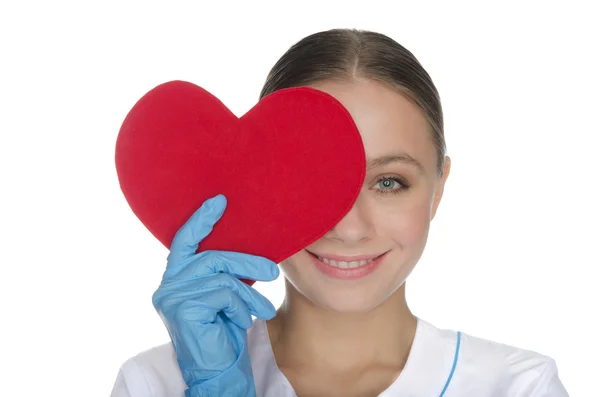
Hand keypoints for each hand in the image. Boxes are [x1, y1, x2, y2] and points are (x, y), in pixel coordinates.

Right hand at [152, 194, 279, 396]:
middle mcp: (167, 285)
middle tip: (272, 272)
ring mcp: (172, 297)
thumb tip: (248, 248)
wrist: (218, 372)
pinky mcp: (184, 309)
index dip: (201, 220)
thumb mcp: (224, 297)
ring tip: (263, 307)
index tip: (220, 201)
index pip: (184, 241)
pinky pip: (224, 292)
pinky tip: (245, 319)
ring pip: (222, 276)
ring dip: (249, 291)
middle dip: (247, 261)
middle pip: (212, 256)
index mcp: (175, 278)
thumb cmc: (222, 333)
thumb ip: (223, 273)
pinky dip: (241, 305)